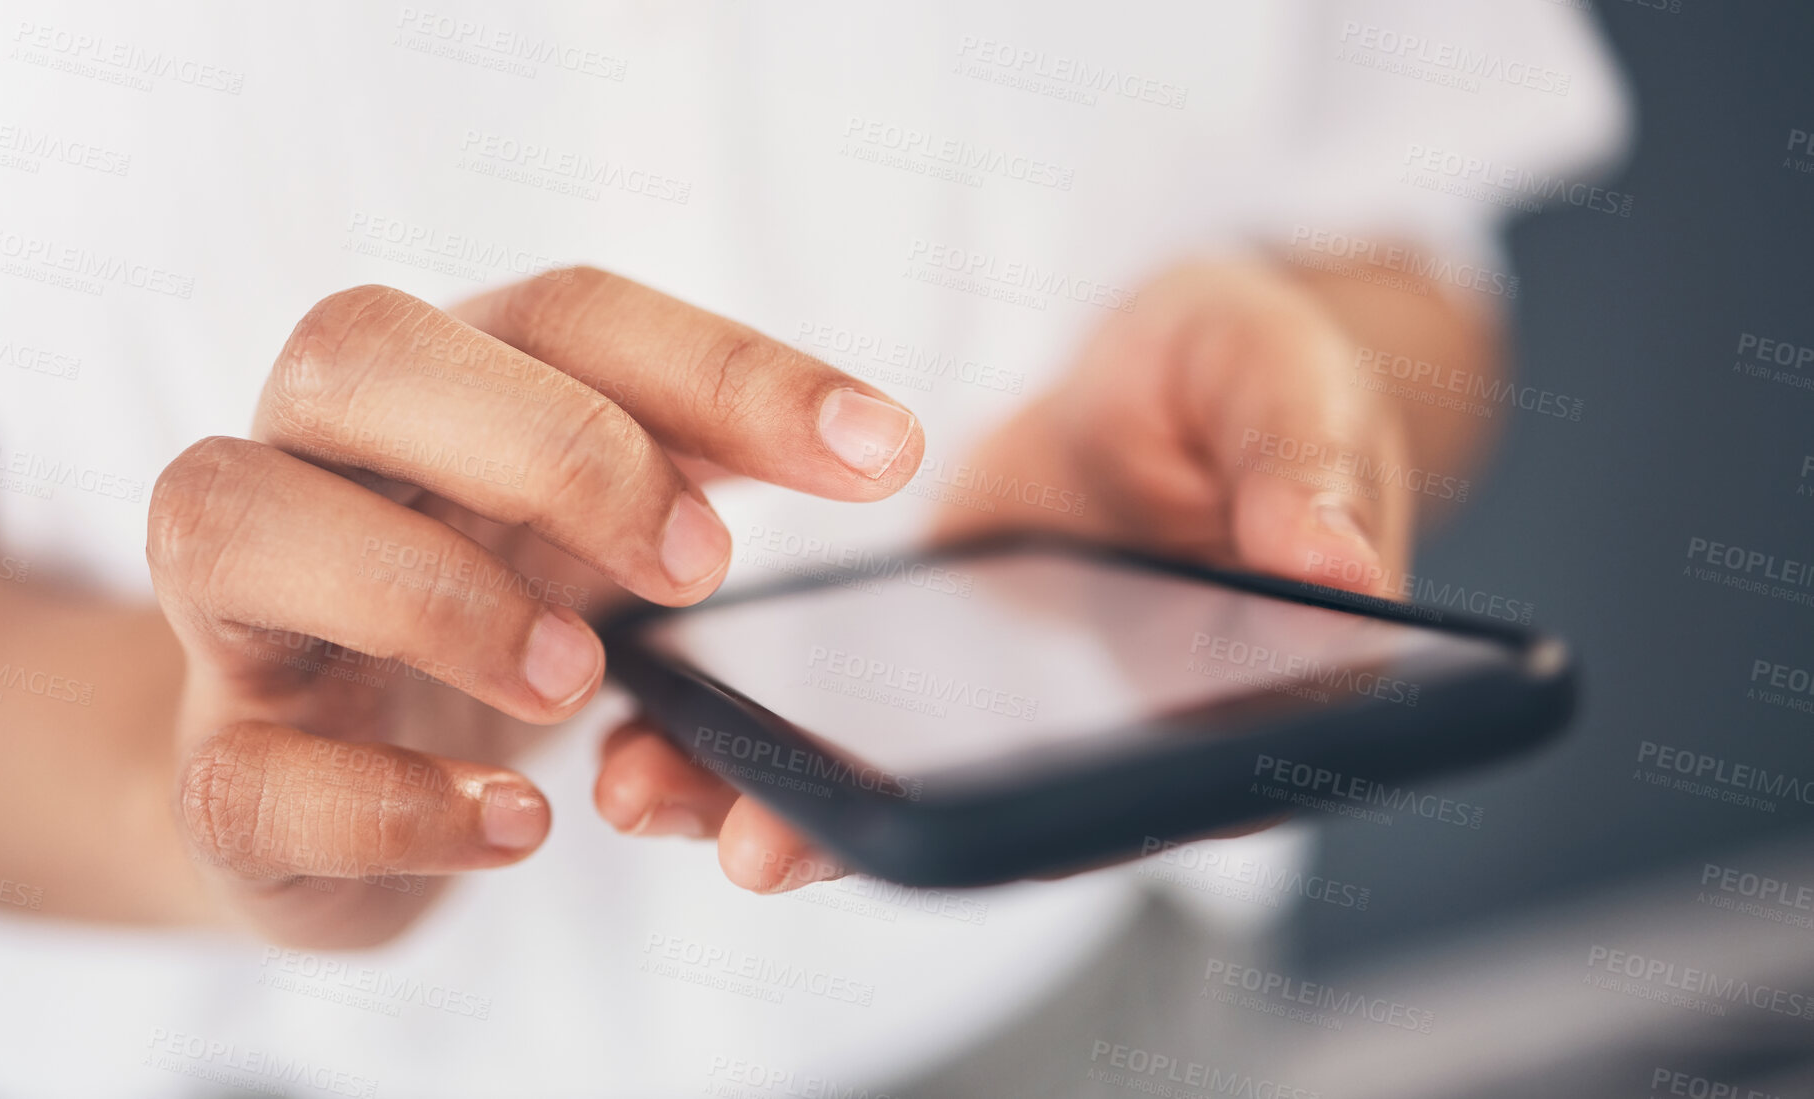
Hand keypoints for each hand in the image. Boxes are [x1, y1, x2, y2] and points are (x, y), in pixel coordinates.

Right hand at [148, 268, 924, 946]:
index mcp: (445, 385)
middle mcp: (317, 462)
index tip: (882, 453)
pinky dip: (389, 800)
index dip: (726, 369)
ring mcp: (239, 615)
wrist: (319, 786)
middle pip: (360, 348)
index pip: (567, 314)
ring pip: (232, 519)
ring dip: (434, 596)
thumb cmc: (485, 617)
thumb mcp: (597, 529)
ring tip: (577, 678)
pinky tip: (514, 825)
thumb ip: (704, 475)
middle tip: (701, 567)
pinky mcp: (216, 772)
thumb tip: (878, 450)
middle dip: (549, 444)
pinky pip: (240, 772)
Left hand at [595, 259, 1495, 892]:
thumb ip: (1308, 469)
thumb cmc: (1247, 376)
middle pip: (1007, 826)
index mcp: (1260, 699)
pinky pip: (854, 734)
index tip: (921, 828)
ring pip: (910, 796)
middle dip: (867, 840)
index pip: (1166, 792)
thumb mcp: (1288, 387)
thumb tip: (1335, 567)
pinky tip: (651, 724)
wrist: (1160, 377)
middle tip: (752, 844)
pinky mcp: (942, 692)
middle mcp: (1131, 747)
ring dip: (783, 804)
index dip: (1048, 822)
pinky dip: (757, 738)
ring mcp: (1027, 730)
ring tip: (650, 792)